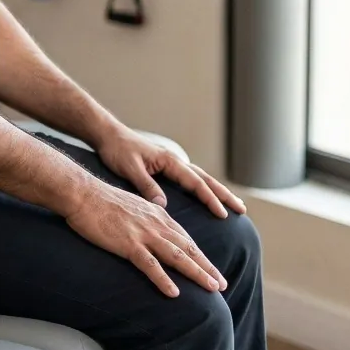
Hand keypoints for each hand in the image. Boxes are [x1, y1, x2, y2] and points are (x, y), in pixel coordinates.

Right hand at [65, 178, 228, 297]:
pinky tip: (175, 293)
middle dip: (207, 266)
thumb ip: (144, 216)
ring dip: (197, 273)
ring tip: (213, 288)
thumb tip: (150, 228)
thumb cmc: (99, 199)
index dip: (199, 254)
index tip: (210, 267)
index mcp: (156, 213)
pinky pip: (150, 265)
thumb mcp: (130, 204)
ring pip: (177, 256)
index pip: (184, 237)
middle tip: (222, 284)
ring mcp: (143, 233)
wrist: (81, 192)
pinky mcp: (128, 243)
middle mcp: (155, 223)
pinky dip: (164, 280)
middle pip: (187, 248)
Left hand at [95, 123, 246, 218]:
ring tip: (233, 204)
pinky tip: (206, 196)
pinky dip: (202, 187)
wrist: (107, 135)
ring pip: (200, 178)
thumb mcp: (129, 168)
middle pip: (205, 179)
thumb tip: (163, 205)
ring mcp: (171, 163)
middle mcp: (174, 161)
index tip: (223, 214)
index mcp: (169, 161)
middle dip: (223, 194)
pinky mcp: (165, 166)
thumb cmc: (116, 150)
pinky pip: (190, 178)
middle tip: (242, 210)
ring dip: (217, 190)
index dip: (210, 199)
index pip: (195, 182)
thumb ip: (146, 185)